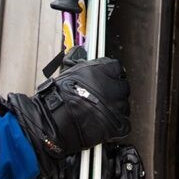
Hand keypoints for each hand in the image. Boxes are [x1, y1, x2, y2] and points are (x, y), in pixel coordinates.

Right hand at [0, 57, 130, 178]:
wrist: (54, 121)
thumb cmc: (57, 98)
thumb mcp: (67, 71)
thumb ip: (78, 62)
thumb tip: (77, 53)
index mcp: (102, 71)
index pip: (117, 68)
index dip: (111, 75)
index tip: (108, 79)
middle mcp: (111, 87)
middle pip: (122, 87)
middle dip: (114, 92)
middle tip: (104, 97)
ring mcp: (115, 106)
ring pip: (124, 105)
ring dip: (116, 108)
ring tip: (102, 112)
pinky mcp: (115, 125)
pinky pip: (125, 124)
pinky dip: (118, 125)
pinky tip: (107, 124)